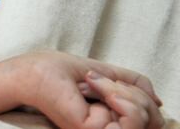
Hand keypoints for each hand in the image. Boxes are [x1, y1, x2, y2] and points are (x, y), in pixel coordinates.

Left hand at [12, 52, 162, 128]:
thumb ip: (132, 84)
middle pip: (155, 119)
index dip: (139, 93)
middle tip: (96, 81)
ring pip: (147, 119)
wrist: (33, 72)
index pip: (152, 117)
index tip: (102, 79)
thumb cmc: (57, 71)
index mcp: (112, 119)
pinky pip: (130, 119)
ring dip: (123, 91)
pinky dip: (116, 94)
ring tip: (93, 85)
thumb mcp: (106, 73)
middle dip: (133, 91)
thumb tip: (158, 101)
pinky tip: (92, 90)